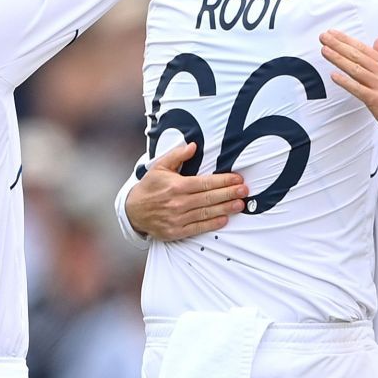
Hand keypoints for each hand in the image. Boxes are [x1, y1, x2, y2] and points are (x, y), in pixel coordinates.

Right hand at [125, 141, 247, 240]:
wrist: (133, 211)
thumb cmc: (150, 187)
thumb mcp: (160, 167)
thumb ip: (177, 155)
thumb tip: (193, 146)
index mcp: (176, 186)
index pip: (205, 183)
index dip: (223, 181)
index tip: (237, 179)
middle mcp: (178, 203)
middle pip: (209, 198)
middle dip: (229, 194)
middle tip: (244, 190)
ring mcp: (177, 219)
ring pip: (206, 213)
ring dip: (225, 209)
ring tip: (240, 204)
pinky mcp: (176, 231)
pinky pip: (198, 228)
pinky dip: (212, 224)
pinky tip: (225, 219)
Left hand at [321, 32, 377, 138]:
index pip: (363, 48)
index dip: (347, 40)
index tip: (333, 33)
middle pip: (357, 55)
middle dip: (338, 45)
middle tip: (324, 36)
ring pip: (355, 69)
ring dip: (338, 59)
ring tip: (325, 50)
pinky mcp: (376, 100)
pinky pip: (357, 89)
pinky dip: (345, 82)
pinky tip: (334, 76)